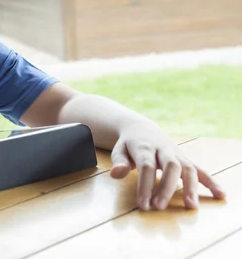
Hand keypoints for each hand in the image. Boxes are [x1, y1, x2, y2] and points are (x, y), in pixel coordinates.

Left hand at [109, 126, 225, 210]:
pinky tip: (220, 195)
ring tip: (190, 206)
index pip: (147, 166)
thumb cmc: (128, 145)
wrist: (141, 129)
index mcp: (144, 147)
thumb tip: (116, 174)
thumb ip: (119, 162)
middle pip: (170, 166)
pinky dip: (210, 182)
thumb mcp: (118, 150)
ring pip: (188, 167)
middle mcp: (163, 149)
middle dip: (166, 187)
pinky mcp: (184, 159)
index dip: (145, 185)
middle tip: (159, 207)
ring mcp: (176, 154)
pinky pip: (200, 169)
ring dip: (191, 187)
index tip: (143, 204)